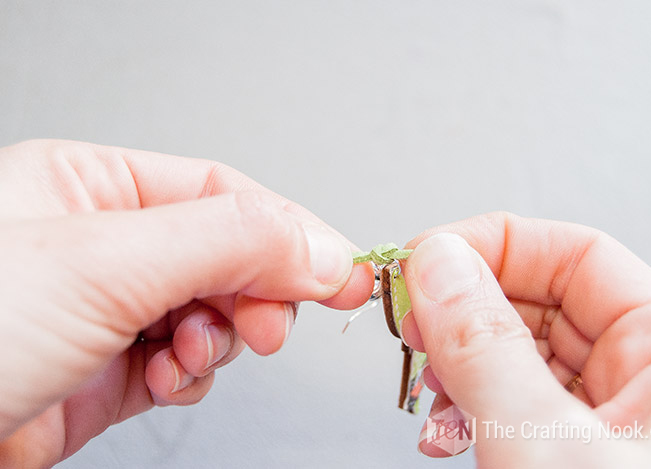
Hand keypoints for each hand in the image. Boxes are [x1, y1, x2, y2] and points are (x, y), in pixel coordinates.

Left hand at [0, 140, 372, 465]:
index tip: (339, 270)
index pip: (222, 194)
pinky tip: (169, 378)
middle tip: (271, 323)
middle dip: (255, 292)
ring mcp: (110, 309)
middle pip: (226, 254)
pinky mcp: (110, 370)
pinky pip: (186, 360)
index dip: (288, 229)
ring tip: (192, 354)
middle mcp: (104, 243)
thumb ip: (227, 243)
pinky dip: (194, 373)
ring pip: (212, 312)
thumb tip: (321, 248)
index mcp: (92, 186)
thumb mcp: (103, 262)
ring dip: (219, 338)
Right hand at [400, 213, 650, 465]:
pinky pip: (513, 407)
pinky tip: (445, 431)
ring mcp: (608, 425)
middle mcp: (644, 385)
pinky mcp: (573, 456)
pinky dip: (468, 410)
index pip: (580, 255)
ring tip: (430, 389)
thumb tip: (439, 264)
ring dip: (457, 366)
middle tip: (415, 322)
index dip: (496, 244)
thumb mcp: (550, 445)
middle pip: (540, 303)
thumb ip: (488, 349)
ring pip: (518, 356)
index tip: (428, 258)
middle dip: (464, 311)